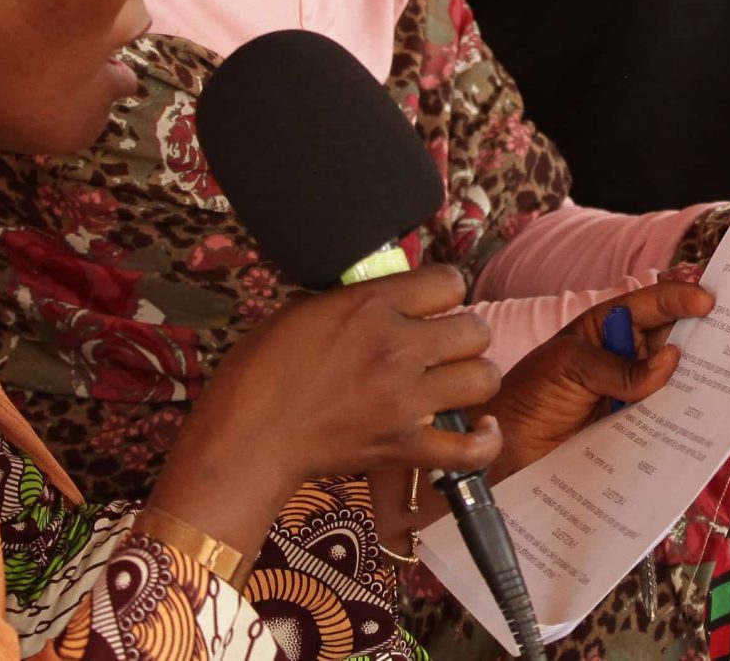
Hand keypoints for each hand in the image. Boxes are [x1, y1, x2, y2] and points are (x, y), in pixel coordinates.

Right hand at [151, 264, 500, 558]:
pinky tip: (480, 427)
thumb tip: (385, 298)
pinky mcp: (405, 447)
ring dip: (474, 378)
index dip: (445, 291)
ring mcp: (406, 401)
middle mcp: (398, 347)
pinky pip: (470, 448)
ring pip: (484, 378)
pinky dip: (483, 441)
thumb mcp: (303, 310)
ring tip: (454, 381)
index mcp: (372, 306)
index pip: (449, 281)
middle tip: (442, 347)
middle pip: (475, 329)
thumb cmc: (259, 371)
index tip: (432, 305)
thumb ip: (355, 301)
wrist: (246, 439)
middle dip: (464, 334)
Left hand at [483, 280, 709, 476]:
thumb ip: (618, 367)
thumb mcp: (569, 368)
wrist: (505, 450)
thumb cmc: (529, 394)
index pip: (653, 304)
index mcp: (608, 327)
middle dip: (704, 337)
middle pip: (674, 340)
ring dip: (699, 381)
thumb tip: (672, 362)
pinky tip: (705, 420)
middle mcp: (626, 356)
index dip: (681, 298)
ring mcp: (632, 393)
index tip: (708, 301)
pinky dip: (685, 419)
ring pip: (675, 381)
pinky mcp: (635, 428)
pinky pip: (665, 419)